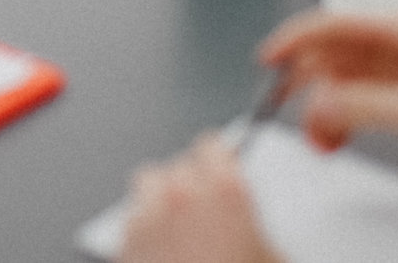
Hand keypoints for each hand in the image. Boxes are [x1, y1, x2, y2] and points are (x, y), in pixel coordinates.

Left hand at [118, 135, 279, 262]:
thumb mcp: (274, 260)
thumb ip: (259, 231)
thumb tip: (250, 228)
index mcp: (224, 192)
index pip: (213, 147)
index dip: (220, 159)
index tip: (223, 168)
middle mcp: (179, 196)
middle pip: (179, 165)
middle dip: (193, 182)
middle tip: (209, 208)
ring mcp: (147, 218)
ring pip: (149, 185)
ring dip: (163, 197)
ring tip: (182, 225)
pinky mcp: (124, 244)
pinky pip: (132, 218)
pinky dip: (146, 226)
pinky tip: (164, 250)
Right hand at [260, 11, 397, 196]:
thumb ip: (364, 105)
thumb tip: (318, 101)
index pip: (333, 23)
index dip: (294, 39)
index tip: (268, 61)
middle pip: (330, 51)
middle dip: (306, 83)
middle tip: (284, 109)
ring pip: (339, 76)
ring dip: (323, 105)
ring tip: (323, 138)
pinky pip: (355, 95)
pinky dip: (340, 115)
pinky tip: (337, 137)